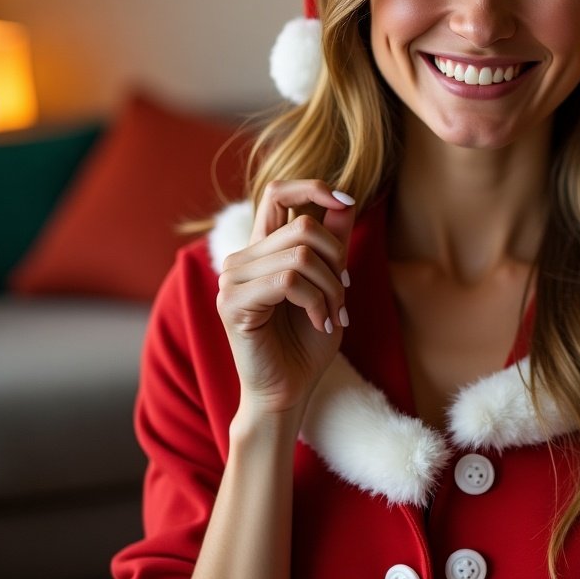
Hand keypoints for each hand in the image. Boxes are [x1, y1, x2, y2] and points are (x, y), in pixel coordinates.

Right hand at [216, 180, 355, 420]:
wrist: (290, 391)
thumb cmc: (307, 341)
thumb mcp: (330, 284)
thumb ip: (333, 243)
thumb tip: (347, 199)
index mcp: (262, 249)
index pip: (276, 192)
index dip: (312, 187)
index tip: (346, 201)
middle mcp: (242, 258)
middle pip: (303, 227)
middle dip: (336, 261)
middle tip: (343, 296)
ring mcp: (232, 280)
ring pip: (301, 255)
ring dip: (330, 288)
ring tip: (333, 315)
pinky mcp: (234, 303)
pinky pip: (289, 282)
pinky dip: (317, 302)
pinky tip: (321, 323)